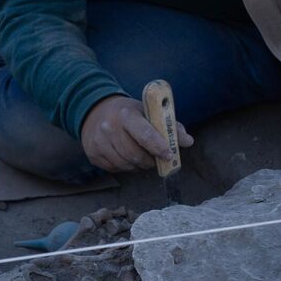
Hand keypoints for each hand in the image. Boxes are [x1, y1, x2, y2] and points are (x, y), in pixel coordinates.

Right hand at [79, 95, 193, 173]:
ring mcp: (98, 142)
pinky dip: (126, 166)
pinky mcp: (93, 154)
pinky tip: (126, 156)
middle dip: (151, 160)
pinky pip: (116, 169)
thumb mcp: (148, 112)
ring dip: (139, 165)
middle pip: (136, 155)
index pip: (145, 135)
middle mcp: (109, 127)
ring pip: (127, 164)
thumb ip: (170, 126)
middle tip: (157, 157)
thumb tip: (187, 141)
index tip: (169, 155)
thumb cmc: (128, 113)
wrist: (95, 111)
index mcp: (126, 114)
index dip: (159, 147)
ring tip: (141, 156)